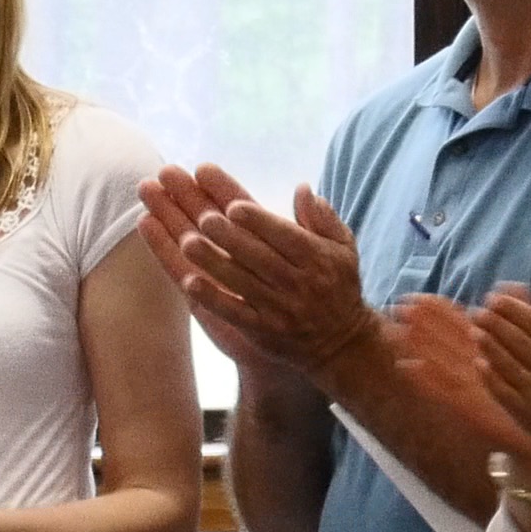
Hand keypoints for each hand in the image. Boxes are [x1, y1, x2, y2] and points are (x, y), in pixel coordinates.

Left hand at [135, 165, 376, 380]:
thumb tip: (302, 188)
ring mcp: (279, 309)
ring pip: (242, 283)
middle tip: (203, 218)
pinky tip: (189, 282)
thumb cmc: (338, 286)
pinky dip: (213, 299)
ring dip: (214, 263)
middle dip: (230, 237)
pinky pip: (235, 314)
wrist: (341, 343)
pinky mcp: (263, 330)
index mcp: (317, 258)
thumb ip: (322, 218)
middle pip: (259, 257)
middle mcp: (299, 283)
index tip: (232, 205)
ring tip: (187, 242)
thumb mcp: (343, 248)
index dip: (258, 220)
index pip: (285, 236)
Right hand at [386, 295, 530, 459]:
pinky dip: (424, 379)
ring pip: (437, 360)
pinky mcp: (467, 406)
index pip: (455, 323)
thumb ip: (521, 313)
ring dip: (416, 347)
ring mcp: (467, 385)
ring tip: (394, 332)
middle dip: (419, 324)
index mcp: (484, 348)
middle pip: (441, 339)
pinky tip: (407, 368)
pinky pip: (441, 390)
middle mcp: (470, 364)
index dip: (435, 310)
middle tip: (396, 307)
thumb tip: (510, 285)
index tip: (414, 297)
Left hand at [465, 278, 530, 457]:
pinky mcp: (527, 412)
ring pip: (506, 363)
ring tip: (474, 331)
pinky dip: (489, 376)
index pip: (530, 320)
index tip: (493, 298)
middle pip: (514, 339)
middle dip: (493, 322)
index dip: (508, 307)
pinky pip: (503, 392)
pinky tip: (478, 362)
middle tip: (477, 311)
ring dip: (487, 345)